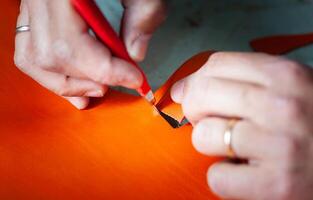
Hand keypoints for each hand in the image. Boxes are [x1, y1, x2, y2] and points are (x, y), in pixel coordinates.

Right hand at [14, 0, 165, 108]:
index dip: (107, 71)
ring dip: (66, 84)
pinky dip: (51, 74)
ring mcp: (31, 5)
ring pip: (34, 59)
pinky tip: (73, 83)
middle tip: (117, 83)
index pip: (74, 45)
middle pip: (52, 56)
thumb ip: (144, 15)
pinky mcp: (34, 13)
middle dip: (88, 79)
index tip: (135, 79)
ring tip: (96, 91)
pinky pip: (29, 52)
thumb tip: (134, 54)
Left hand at [171, 52, 312, 199]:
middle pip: (202, 94)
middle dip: (194, 110)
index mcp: (286, 76)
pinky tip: (244, 174)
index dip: (196, 81)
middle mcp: (282, 106)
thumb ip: (242, 83)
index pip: (216, 64)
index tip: (195, 95)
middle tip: (209, 122)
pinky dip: (224, 178)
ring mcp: (280, 146)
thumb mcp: (289, 89)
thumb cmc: (312, 123)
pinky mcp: (276, 185)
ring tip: (233, 149)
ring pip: (204, 135)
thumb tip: (181, 89)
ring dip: (211, 145)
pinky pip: (218, 177)